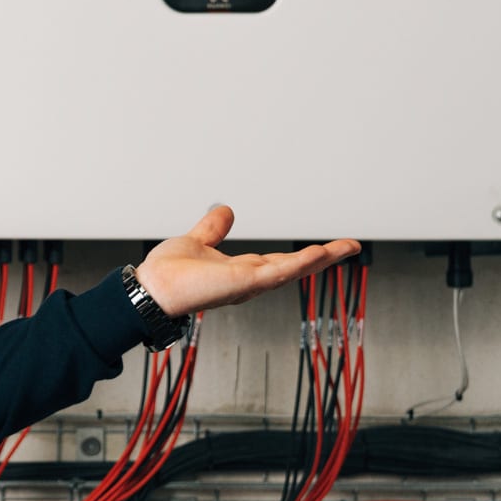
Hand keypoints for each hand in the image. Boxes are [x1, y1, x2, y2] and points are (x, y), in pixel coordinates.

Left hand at [135, 205, 360, 317]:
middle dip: (324, 258)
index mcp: (240, 270)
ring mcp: (247, 284)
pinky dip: (298, 264)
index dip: (304, 255)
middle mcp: (248, 280)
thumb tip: (225, 211)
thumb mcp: (197, 241)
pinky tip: (318, 254)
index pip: (280, 261)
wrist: (149, 289)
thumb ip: (212, 229)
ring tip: (346, 248)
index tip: (328, 247)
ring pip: (292, 270)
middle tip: (351, 246)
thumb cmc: (167, 274)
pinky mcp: (242, 284)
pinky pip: (276, 273)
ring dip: (319, 260)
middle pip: (294, 267)